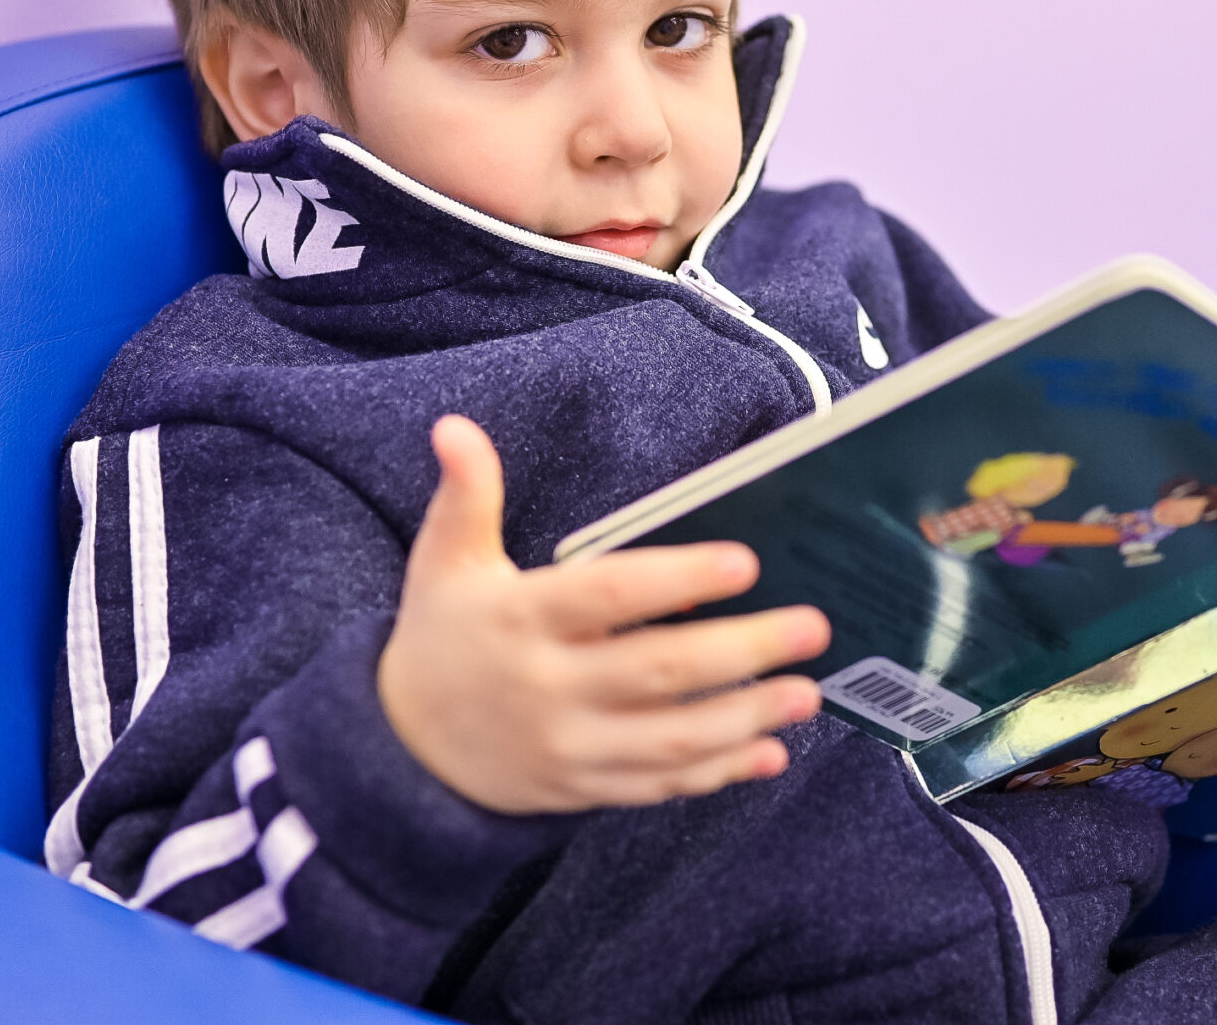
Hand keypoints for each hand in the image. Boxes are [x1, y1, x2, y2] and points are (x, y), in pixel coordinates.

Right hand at [376, 415, 831, 814]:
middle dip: (742, 650)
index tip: (746, 562)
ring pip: (670, 738)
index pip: (609, 595)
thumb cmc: (443, 635)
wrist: (404, 748)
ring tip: (807, 691)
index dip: (677, 578)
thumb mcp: (444, 561)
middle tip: (811, 627)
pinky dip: (717, 774)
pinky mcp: (583, 789)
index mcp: (520, 619)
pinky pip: (658, 786)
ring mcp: (568, 747)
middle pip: (657, 671)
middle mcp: (548, 688)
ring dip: (746, 718)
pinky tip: (770, 753)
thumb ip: (466, 495)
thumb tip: (456, 428)